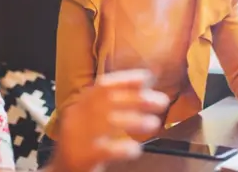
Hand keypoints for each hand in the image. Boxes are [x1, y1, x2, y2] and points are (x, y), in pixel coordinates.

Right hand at [48, 69, 168, 171]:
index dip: (126, 80)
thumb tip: (145, 84)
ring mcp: (76, 137)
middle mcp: (76, 117)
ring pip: (108, 123)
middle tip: (161, 101)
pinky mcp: (80, 157)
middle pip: (108, 101)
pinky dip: (123, 148)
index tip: (147, 79)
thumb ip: (115, 104)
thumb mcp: (93, 121)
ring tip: (154, 123)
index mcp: (80, 105)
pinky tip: (135, 149)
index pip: (103, 86)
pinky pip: (105, 150)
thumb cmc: (84, 144)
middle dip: (138, 98)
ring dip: (135, 121)